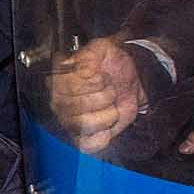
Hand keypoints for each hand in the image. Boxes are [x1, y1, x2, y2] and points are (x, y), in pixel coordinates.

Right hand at [48, 37, 146, 152]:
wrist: (132, 80)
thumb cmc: (114, 64)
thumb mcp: (103, 48)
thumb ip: (91, 54)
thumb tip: (83, 69)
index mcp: (61, 79)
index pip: (68, 86)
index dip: (92, 83)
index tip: (102, 77)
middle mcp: (60, 101)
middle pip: (75, 107)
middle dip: (103, 97)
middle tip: (110, 91)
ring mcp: (69, 120)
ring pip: (83, 125)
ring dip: (107, 115)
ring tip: (111, 106)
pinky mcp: (82, 137)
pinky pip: (86, 145)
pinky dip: (101, 138)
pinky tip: (108, 127)